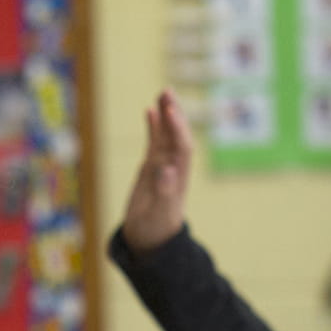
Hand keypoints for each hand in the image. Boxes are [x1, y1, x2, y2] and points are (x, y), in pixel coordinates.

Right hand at [120, 90, 192, 253]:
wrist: (149, 240)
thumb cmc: (154, 229)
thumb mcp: (157, 212)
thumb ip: (163, 191)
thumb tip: (168, 169)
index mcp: (178, 178)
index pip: (182, 147)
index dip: (178, 130)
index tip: (171, 112)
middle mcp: (173, 168)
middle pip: (177, 135)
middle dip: (174, 114)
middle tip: (168, 91)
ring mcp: (162, 165)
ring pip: (166, 135)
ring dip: (166, 114)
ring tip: (163, 92)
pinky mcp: (151, 167)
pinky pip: (154, 142)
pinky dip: (153, 127)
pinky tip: (150, 110)